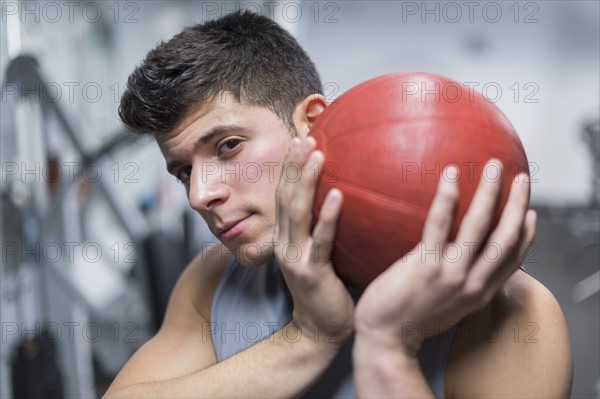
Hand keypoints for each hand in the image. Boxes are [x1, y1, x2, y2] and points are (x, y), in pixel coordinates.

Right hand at [274, 136, 353, 346]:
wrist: (319, 331)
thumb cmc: (328, 291)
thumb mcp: (322, 255)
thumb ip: (327, 230)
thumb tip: (349, 200)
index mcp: (288, 238)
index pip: (285, 196)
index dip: (291, 169)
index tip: (302, 141)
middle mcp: (286, 243)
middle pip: (286, 196)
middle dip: (293, 165)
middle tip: (305, 137)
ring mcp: (295, 258)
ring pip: (297, 212)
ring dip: (306, 181)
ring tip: (316, 154)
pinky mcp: (311, 273)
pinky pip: (321, 240)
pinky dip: (326, 216)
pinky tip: (336, 195)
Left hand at [354, 161, 535, 355]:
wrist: (386, 341)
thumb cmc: (411, 319)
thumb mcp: (446, 305)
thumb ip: (458, 282)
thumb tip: (453, 255)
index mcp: (480, 293)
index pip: (512, 259)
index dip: (525, 233)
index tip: (529, 210)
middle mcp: (473, 284)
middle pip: (505, 238)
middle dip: (517, 205)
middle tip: (521, 177)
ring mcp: (451, 275)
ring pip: (479, 227)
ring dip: (491, 193)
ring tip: (494, 167)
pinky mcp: (426, 267)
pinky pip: (439, 225)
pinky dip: (447, 198)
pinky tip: (451, 176)